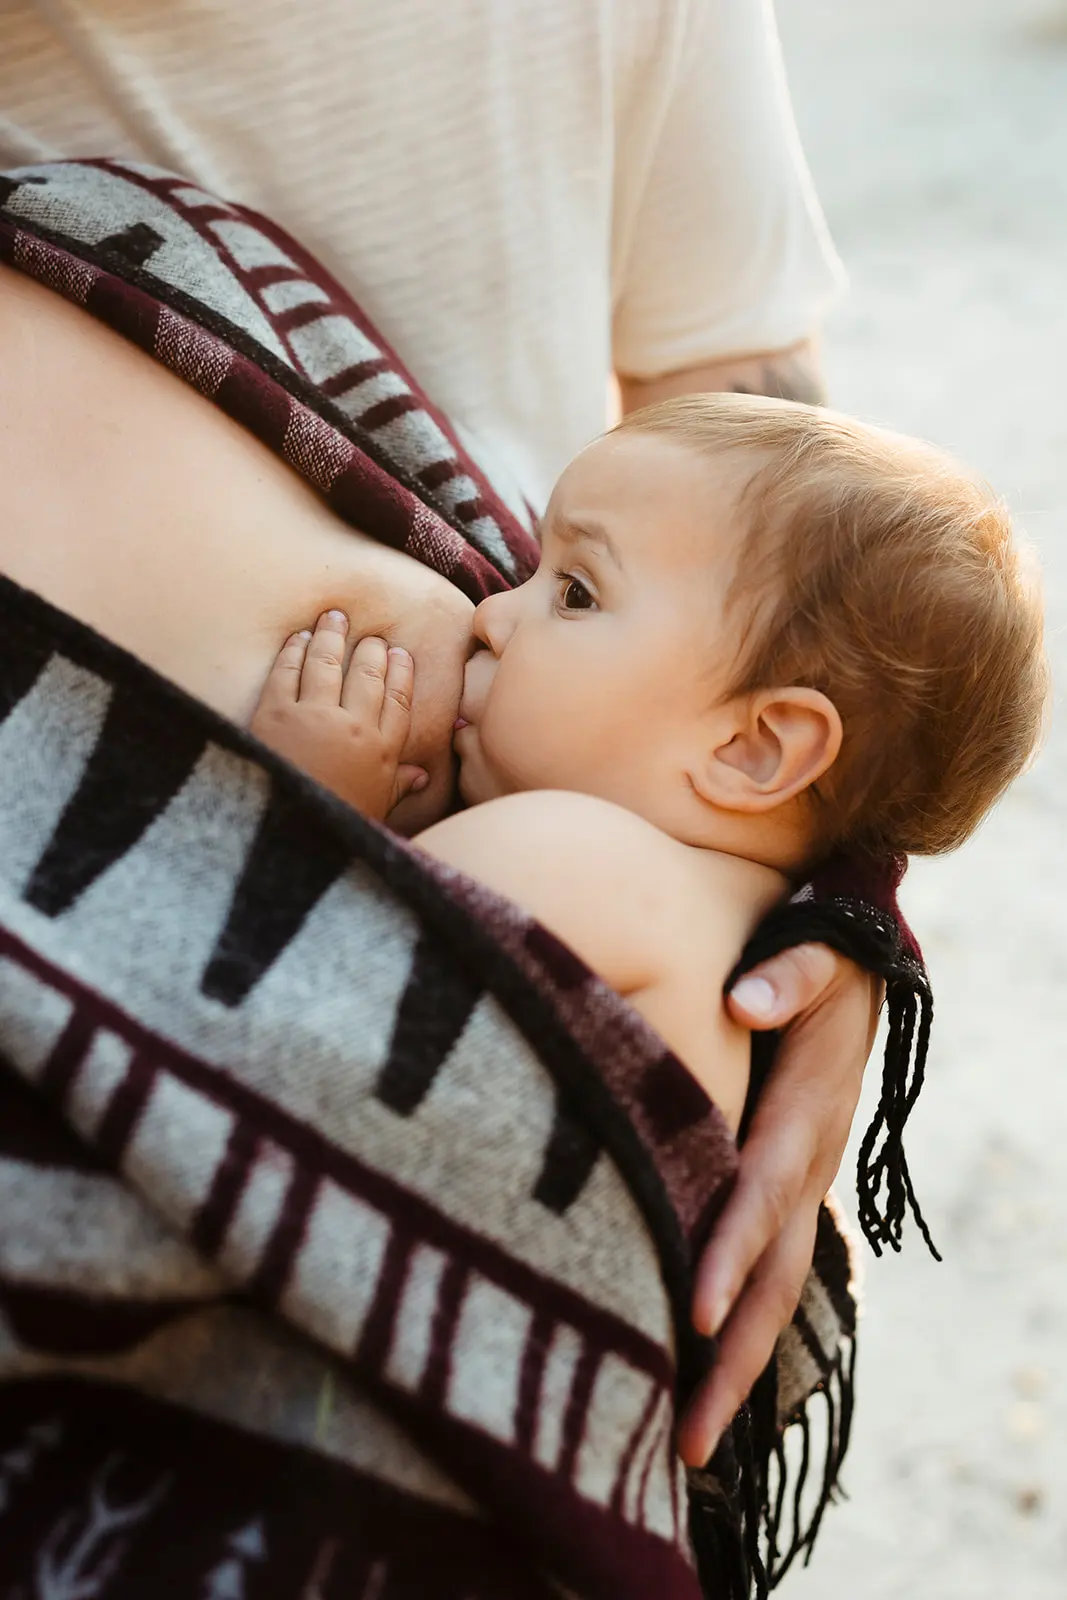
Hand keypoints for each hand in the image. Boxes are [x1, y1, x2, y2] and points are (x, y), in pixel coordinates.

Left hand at [251, 610, 427, 818]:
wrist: (284, 839)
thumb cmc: (332, 826)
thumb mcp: (373, 810)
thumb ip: (397, 787)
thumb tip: (420, 776)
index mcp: (381, 751)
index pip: (399, 700)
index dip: (401, 673)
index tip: (401, 654)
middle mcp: (353, 727)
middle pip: (368, 675)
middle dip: (370, 650)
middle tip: (370, 634)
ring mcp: (313, 717)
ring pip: (328, 663)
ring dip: (333, 635)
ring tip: (335, 616)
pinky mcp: (274, 714)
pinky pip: (288, 672)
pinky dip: (295, 651)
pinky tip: (299, 638)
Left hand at [676, 944, 879, 1466]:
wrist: (863, 965)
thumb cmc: (824, 956)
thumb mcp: (818, 948)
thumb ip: (792, 971)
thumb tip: (744, 999)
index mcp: (808, 1110)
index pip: (764, 1192)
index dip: (730, 1250)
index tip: (692, 1313)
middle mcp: (810, 1161)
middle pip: (775, 1275)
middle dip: (733, 1358)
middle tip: (686, 1440)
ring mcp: (803, 1181)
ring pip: (774, 1288)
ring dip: (734, 1366)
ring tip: (686, 1444)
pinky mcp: (788, 1186)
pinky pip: (767, 1267)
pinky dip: (739, 1326)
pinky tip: (698, 1374)